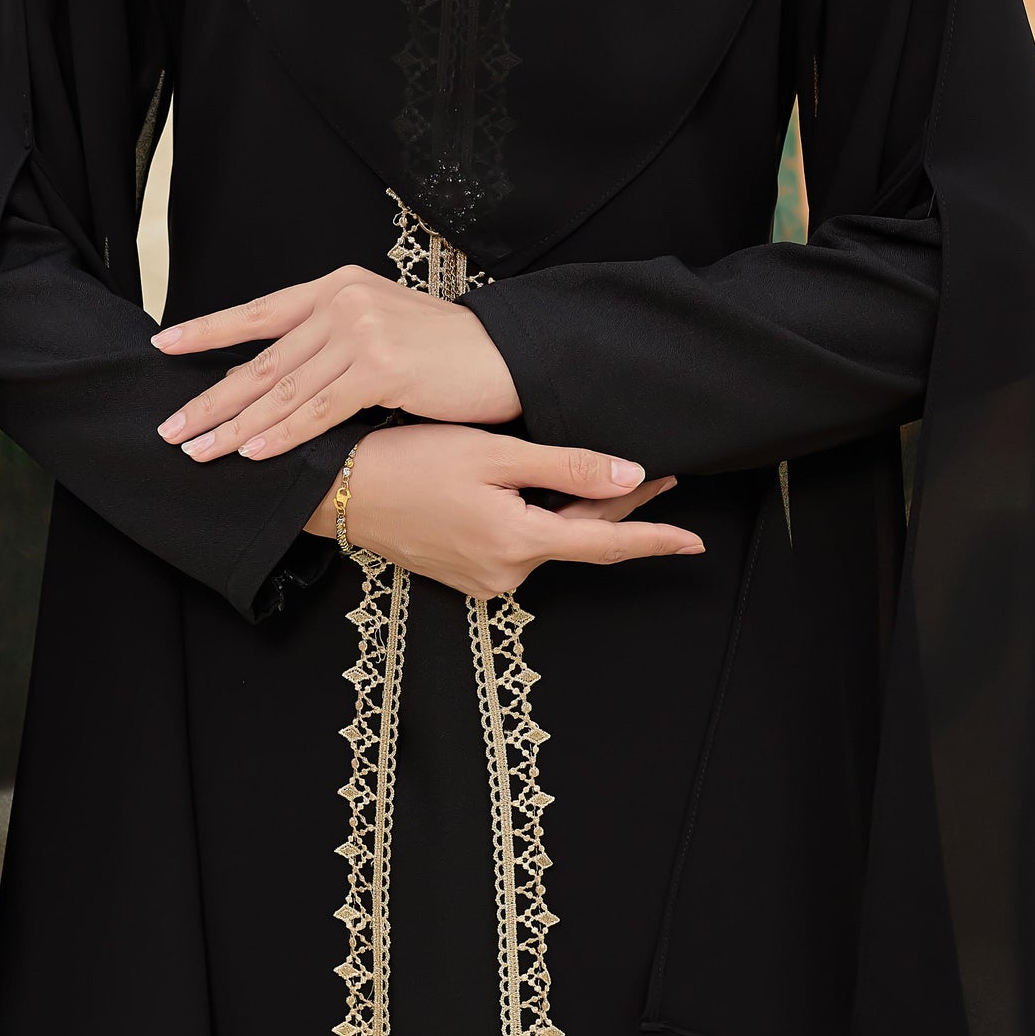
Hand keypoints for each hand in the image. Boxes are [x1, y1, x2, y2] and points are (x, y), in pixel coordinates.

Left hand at [150, 264, 520, 459]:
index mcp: (336, 287)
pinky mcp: (381, 368)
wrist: (506, 356)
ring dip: (235, 426)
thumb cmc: (447, 353)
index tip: (164, 347)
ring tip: (198, 450)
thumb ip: (332, 342)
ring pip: (283, 390)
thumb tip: (280, 378)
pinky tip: (251, 454)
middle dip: (211, 399)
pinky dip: (282, 436)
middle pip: (262, 360)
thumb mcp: (382, 329)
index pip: (259, 312)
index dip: (208, 331)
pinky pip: (319, 411)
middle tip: (170, 427)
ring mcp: (360, 332)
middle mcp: (342, 302)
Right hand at [301, 423, 703, 598]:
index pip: (605, 543)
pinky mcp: (466, 577)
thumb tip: (629, 474)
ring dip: (573, 512)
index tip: (693, 541)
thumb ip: (565, 467)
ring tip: (597, 473)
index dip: (653, 538)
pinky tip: (534, 494)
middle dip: (619, 509)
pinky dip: (535, 523)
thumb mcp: (493, 455)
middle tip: (661, 477)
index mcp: (519, 542)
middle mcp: (506, 574)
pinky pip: (518, 549)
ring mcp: (485, 580)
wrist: (341, 493)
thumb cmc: (410, 463)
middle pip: (579, 539)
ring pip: (547, 542)